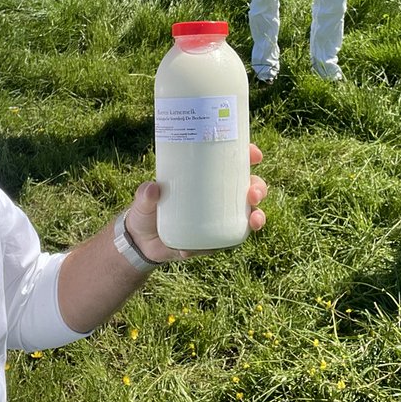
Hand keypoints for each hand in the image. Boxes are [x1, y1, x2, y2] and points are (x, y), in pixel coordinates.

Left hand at [125, 144, 266, 262]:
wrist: (142, 243)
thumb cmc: (147, 210)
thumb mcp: (143, 200)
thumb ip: (145, 194)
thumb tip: (153, 188)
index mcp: (207, 179)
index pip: (233, 163)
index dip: (248, 156)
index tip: (254, 155)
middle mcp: (219, 198)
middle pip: (249, 189)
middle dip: (258, 188)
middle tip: (252, 193)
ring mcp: (220, 220)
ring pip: (248, 216)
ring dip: (257, 216)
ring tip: (253, 221)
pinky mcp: (214, 241)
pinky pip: (226, 242)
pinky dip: (220, 245)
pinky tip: (205, 246)